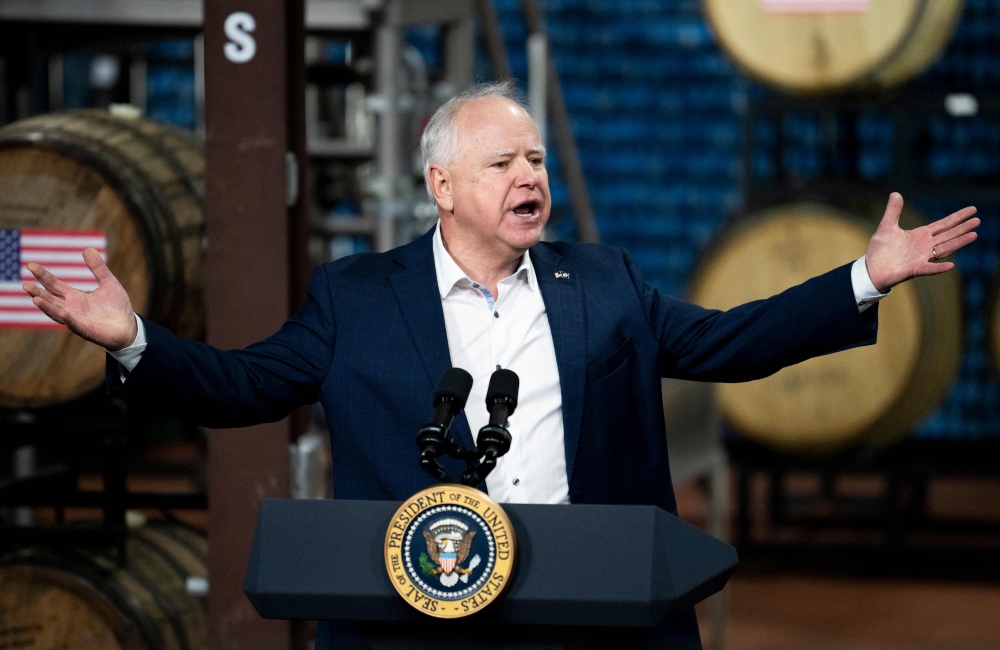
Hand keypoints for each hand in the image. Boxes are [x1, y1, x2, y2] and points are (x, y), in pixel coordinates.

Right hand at [22, 247, 137, 349]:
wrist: (129, 327)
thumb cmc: (116, 306)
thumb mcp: (108, 283)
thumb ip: (98, 268)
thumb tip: (88, 248)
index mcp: (75, 296)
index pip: (54, 284)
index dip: (42, 275)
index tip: (30, 264)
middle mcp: (71, 308)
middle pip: (50, 299)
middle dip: (38, 292)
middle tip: (25, 284)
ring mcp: (77, 320)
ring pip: (57, 313)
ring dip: (47, 307)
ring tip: (35, 299)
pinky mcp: (86, 331)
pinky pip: (75, 325)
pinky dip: (69, 320)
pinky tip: (64, 313)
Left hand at [864, 193, 979, 292]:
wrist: (870, 269)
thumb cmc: (880, 250)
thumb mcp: (886, 226)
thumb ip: (893, 211)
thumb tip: (895, 193)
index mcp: (920, 235)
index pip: (943, 224)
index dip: (957, 217)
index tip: (972, 210)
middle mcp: (925, 246)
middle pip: (948, 235)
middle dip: (962, 228)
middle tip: (978, 220)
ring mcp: (921, 258)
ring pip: (944, 250)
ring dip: (958, 243)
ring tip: (973, 235)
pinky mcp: (913, 270)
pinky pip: (928, 269)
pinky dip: (938, 268)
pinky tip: (950, 265)